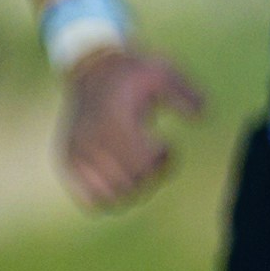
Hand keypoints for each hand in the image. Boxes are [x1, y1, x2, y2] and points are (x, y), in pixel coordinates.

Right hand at [55, 50, 209, 210]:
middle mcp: (90, 139)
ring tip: (135, 166)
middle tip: (151, 154)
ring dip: (131, 188)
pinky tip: (117, 175)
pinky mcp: (68, 161)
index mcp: (113, 121)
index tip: (164, 142)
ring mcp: (76, 153)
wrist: (92, 69)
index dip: (162, 158)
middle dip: (150, 174)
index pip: (142, 163)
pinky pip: (90, 201)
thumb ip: (184, 93)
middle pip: (130, 184)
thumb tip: (201, 115)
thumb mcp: (162, 73)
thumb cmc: (133, 74)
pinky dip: (107, 196)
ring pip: (112, 198)